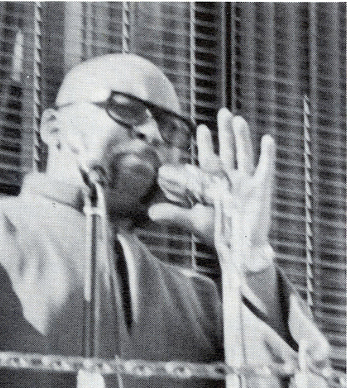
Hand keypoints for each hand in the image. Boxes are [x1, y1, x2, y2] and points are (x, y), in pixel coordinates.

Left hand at [149, 108, 275, 248]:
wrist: (237, 247)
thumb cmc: (216, 233)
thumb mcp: (193, 221)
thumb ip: (174, 215)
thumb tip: (149, 213)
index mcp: (215, 185)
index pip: (209, 159)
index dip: (205, 144)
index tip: (201, 128)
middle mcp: (231, 180)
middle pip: (228, 151)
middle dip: (225, 133)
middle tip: (222, 112)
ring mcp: (246, 183)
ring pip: (244, 154)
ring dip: (241, 138)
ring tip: (237, 120)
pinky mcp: (261, 189)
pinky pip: (265, 167)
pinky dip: (267, 154)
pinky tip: (267, 139)